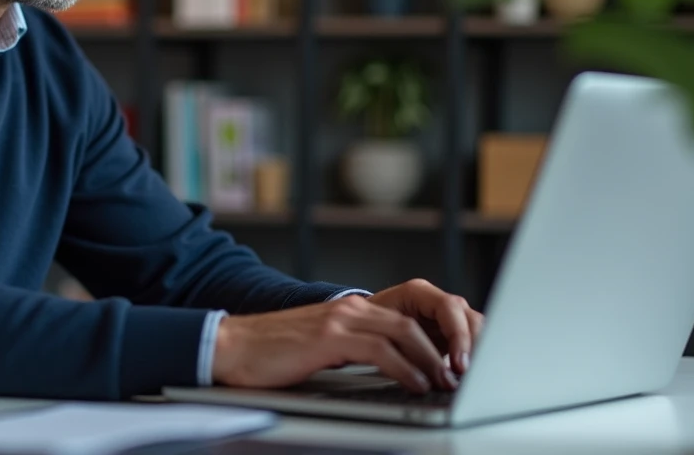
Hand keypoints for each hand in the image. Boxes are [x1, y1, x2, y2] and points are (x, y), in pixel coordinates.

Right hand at [211, 295, 459, 392]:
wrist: (232, 346)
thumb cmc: (274, 355)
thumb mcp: (323, 348)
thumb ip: (355, 351)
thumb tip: (393, 373)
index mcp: (352, 310)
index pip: (408, 318)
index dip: (437, 339)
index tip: (455, 365)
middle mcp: (351, 308)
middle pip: (415, 322)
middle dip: (444, 348)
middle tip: (461, 376)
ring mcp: (340, 320)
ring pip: (404, 332)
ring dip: (432, 360)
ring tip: (446, 382)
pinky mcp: (329, 337)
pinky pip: (380, 350)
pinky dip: (405, 368)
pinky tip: (416, 384)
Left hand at [367, 279, 483, 376]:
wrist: (359, 327)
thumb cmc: (366, 327)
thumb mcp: (378, 335)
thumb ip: (399, 348)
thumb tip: (417, 373)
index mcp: (417, 293)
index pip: (449, 307)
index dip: (458, 335)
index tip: (458, 363)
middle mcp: (435, 302)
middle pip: (469, 318)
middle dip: (473, 348)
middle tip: (467, 374)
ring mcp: (445, 318)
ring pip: (474, 331)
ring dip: (475, 355)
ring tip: (468, 378)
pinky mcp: (448, 336)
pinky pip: (468, 344)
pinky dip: (469, 360)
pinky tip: (464, 376)